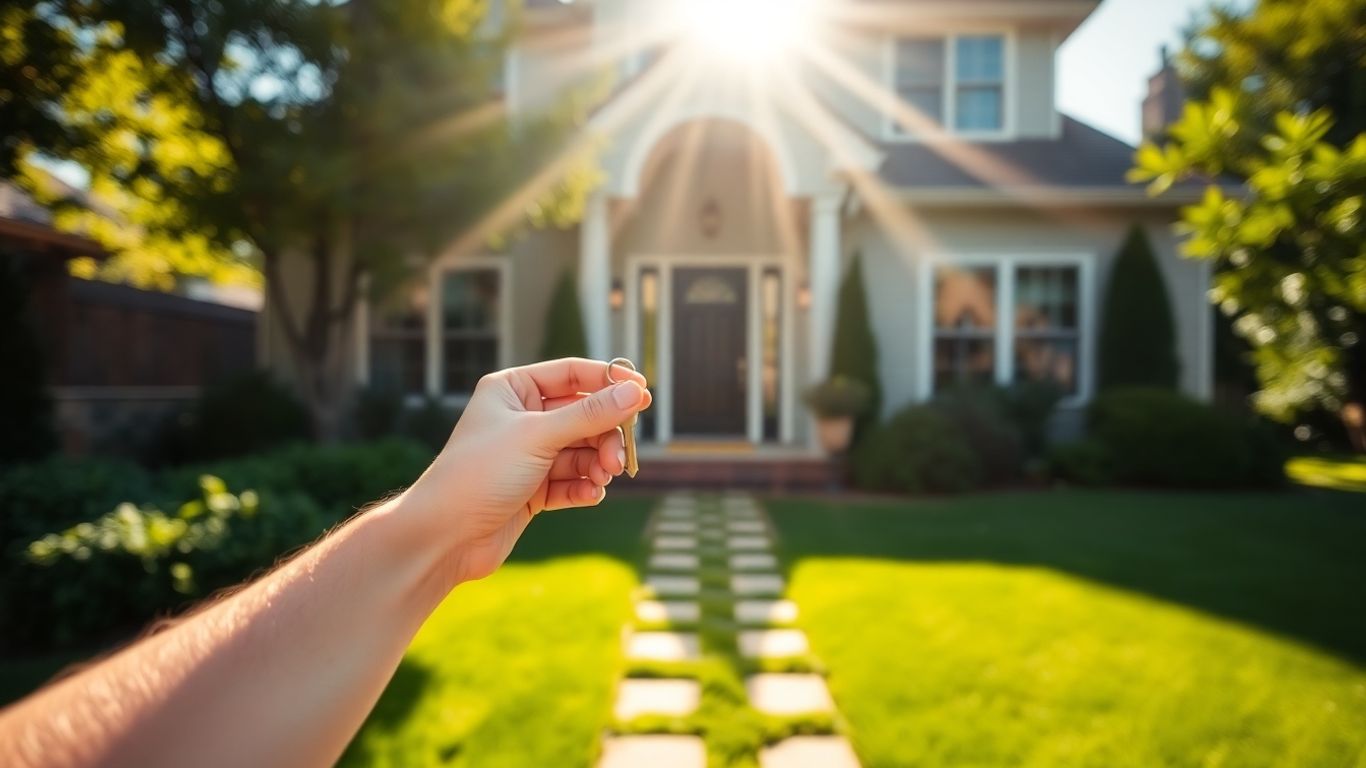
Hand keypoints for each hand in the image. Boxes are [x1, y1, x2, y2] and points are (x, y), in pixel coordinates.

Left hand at [401, 358, 651, 583]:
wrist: (443, 536)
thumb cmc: (479, 474)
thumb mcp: (538, 437)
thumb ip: (589, 415)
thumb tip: (635, 394)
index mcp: (512, 389)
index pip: (572, 374)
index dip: (609, 382)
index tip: (643, 394)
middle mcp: (521, 418)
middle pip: (583, 414)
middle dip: (605, 435)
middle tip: (620, 456)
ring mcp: (527, 455)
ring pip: (581, 450)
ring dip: (597, 463)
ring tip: (604, 478)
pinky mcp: (532, 489)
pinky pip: (572, 480)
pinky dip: (584, 487)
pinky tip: (590, 495)